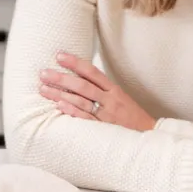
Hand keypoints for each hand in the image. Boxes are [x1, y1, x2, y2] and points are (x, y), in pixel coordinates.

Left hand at [39, 52, 155, 132]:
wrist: (149, 136)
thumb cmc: (132, 117)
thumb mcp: (120, 98)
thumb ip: (103, 90)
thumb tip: (80, 79)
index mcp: (114, 89)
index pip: (92, 71)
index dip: (75, 62)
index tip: (59, 55)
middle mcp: (109, 99)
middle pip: (82, 85)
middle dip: (61, 78)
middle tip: (43, 72)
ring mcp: (106, 115)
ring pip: (80, 100)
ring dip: (60, 94)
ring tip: (43, 88)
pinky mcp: (103, 130)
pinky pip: (85, 119)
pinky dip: (72, 111)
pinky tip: (59, 105)